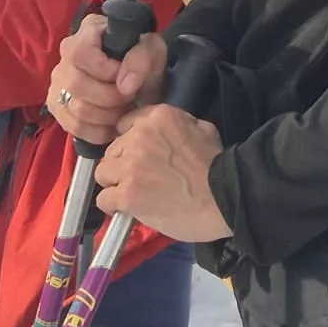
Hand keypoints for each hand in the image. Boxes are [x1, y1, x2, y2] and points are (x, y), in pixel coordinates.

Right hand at [47, 17, 165, 144]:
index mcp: (88, 31)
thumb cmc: (144, 61)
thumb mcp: (153, 51)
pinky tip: (113, 125)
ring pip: (75, 108)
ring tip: (123, 110)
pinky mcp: (57, 106)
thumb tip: (124, 85)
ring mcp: (58, 82)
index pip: (80, 54)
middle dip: (109, 98)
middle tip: (129, 99)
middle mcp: (66, 55)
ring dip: (106, 116)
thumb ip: (142, 58)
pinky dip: (97, 131)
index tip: (126, 79)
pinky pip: (73, 126)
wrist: (140, 82)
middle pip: (76, 85)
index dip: (104, 71)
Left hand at [95, 107, 230, 241]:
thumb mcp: (203, 129)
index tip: (138, 155)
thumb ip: (177, 124)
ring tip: (132, 194)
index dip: (130, 141)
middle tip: (139, 178)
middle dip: (122, 164)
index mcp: (158, 117)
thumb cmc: (217, 166)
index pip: (124, 124)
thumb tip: (163, 132)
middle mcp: (139, 137)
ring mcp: (131, 166)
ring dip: (114, 183)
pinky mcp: (127, 195)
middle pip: (112, 150)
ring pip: (103, 173)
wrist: (224, 200)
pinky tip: (126, 209)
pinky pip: (104, 199)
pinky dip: (113, 206)